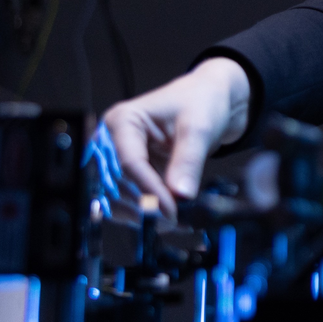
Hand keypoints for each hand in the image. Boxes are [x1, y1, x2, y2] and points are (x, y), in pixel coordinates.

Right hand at [97, 57, 250, 219]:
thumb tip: (181, 196)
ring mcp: (116, 159)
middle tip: (175, 222)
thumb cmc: (202, 101)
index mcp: (121, 121)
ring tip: (175, 223)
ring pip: (117, 198)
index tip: (171, 212)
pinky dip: (143, 213)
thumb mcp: (198, 127)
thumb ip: (188, 161)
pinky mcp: (127, 174)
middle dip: (146, 205)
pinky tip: (166, 220)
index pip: (129, 164)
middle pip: (118, 184)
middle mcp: (110, 141)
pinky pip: (126, 201)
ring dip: (142, 214)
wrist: (212, 98)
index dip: (149, 191)